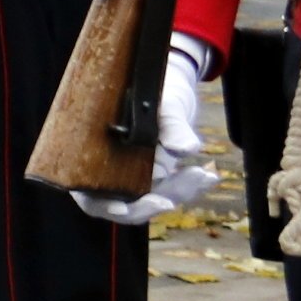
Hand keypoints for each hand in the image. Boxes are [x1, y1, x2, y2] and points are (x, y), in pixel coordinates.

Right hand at [74, 37, 220, 224]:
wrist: (159, 93)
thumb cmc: (145, 94)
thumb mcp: (159, 105)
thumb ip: (172, 126)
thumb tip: (187, 149)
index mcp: (90, 163)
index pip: (92, 199)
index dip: (104, 206)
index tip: (122, 207)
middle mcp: (111, 179)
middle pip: (127, 207)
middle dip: (154, 201)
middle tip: (175, 195)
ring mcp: (135, 183)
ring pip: (155, 200)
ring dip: (181, 192)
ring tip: (204, 174)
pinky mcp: (157, 182)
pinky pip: (173, 192)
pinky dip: (192, 187)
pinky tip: (210, 176)